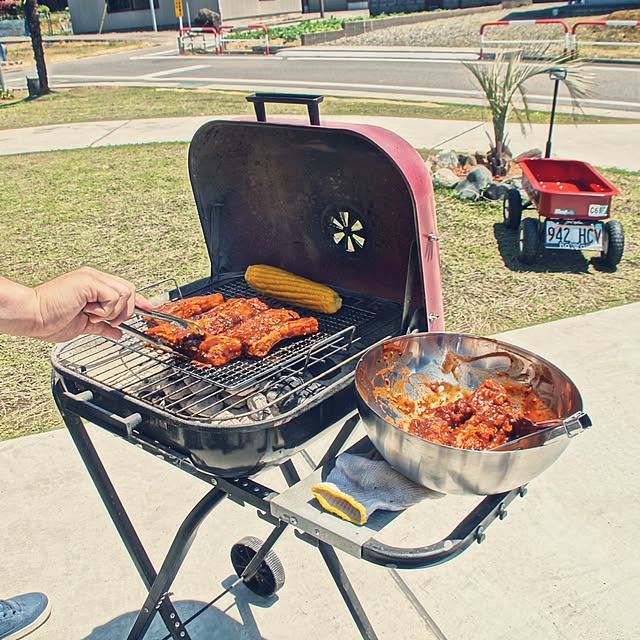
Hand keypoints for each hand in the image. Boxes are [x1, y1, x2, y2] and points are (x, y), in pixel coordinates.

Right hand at [17, 267, 151, 341]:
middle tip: (107, 321)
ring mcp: (91, 278)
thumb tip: (117, 333)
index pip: (124, 289)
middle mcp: (93, 278)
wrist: (32, 316)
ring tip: (93, 316)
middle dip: (124, 310)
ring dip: (113, 311)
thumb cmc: (49, 320)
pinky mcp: (88, 282)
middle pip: (129, 290)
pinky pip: (114, 296)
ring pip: (124, 293)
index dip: (139, 300)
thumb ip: (102, 327)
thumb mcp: (83, 326)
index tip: (150, 309)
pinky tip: (88, 312)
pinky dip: (105, 310)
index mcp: (92, 285)